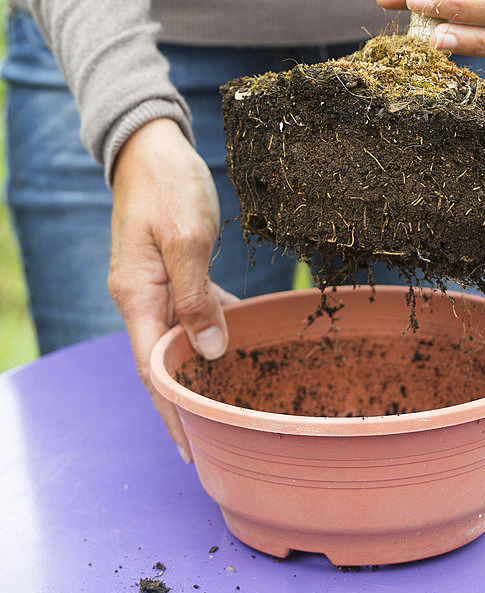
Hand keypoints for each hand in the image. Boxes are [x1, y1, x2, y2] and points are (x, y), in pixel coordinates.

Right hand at [108, 118, 238, 460]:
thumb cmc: (167, 185)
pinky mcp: (171, 267)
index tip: (193, 446)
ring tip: (231, 398)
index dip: (173, 411)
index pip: (153, 371)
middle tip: (220, 437)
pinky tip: (238, 331)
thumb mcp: (185, 238)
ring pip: (180, 336)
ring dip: (202, 365)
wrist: (152, 146)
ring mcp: (156, 283)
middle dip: (188, 400)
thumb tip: (209, 351)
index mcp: (138, 297)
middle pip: (164, 362)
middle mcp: (142, 298)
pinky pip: (191, 306)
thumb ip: (195, 296)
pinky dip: (212, 322)